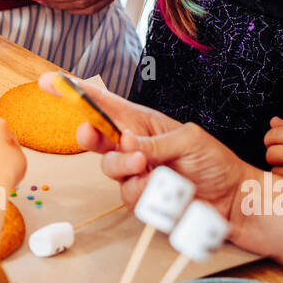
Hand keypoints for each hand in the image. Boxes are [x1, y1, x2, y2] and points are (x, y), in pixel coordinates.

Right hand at [39, 72, 248, 223]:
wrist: (233, 201)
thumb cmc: (216, 163)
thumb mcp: (190, 141)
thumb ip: (155, 142)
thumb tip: (125, 143)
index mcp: (144, 124)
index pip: (105, 104)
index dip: (75, 92)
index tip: (49, 82)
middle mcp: (134, 147)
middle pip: (96, 138)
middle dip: (91, 136)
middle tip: (92, 134)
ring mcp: (137, 174)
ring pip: (110, 170)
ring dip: (127, 168)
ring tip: (152, 169)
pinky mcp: (143, 200)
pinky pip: (129, 196)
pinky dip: (147, 194)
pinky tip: (167, 193)